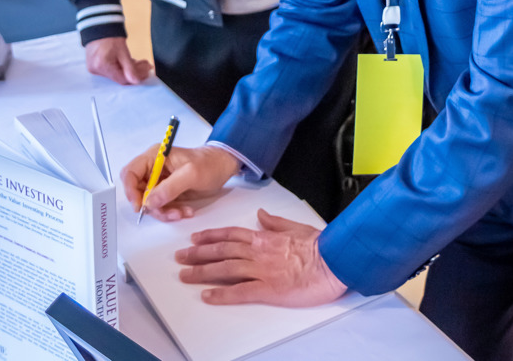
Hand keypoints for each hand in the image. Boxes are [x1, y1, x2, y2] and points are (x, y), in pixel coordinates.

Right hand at [85, 36, 151, 84]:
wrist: (100, 27)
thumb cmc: (111, 37)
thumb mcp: (123, 52)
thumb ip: (130, 68)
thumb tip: (137, 81)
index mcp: (101, 66)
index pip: (122, 79)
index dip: (136, 76)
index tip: (147, 70)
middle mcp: (95, 70)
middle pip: (119, 76)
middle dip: (134, 71)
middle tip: (146, 65)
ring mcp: (93, 68)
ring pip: (116, 74)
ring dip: (128, 69)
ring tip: (139, 62)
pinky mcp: (94, 66)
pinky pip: (110, 70)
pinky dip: (120, 67)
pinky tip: (129, 62)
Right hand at [121, 145, 239, 220]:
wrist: (223, 167)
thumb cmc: (209, 164)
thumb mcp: (192, 174)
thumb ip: (170, 187)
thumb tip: (149, 202)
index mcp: (156, 156)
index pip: (130, 172)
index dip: (130, 190)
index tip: (140, 205)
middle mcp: (154, 168)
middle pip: (137, 191)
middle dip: (152, 205)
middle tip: (168, 212)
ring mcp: (160, 181)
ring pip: (150, 203)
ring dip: (164, 211)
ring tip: (182, 213)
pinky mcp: (168, 192)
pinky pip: (161, 206)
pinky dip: (171, 212)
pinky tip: (186, 211)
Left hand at [175, 209, 347, 306]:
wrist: (333, 260)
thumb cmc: (319, 245)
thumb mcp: (296, 226)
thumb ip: (275, 222)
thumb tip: (261, 215)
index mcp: (265, 237)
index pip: (231, 234)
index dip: (211, 236)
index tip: (195, 238)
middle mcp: (258, 251)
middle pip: (222, 250)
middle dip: (198, 253)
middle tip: (180, 257)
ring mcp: (262, 270)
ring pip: (225, 269)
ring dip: (203, 272)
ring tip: (185, 275)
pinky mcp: (268, 289)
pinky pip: (240, 292)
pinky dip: (222, 294)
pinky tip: (208, 296)